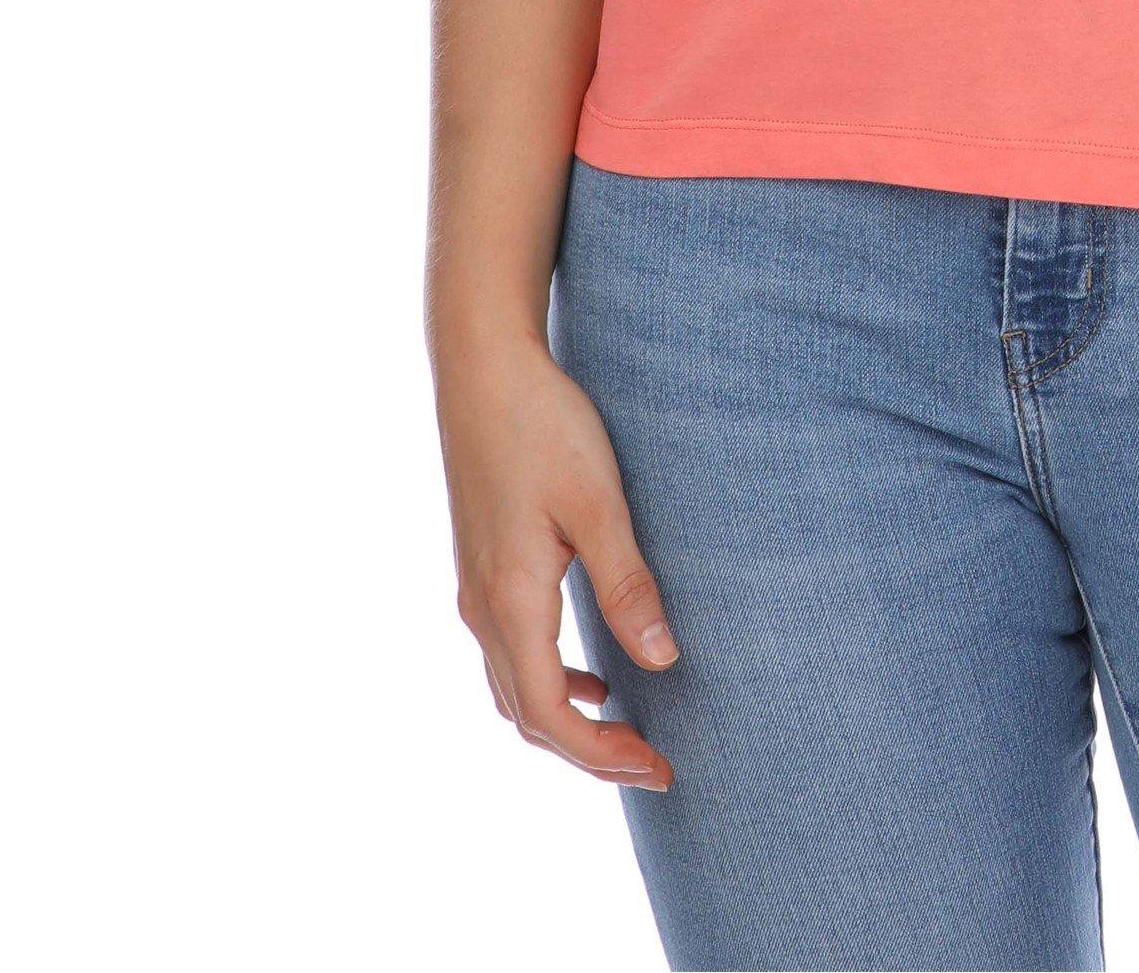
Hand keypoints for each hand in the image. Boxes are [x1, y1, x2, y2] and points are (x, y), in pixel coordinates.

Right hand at [439, 331, 678, 790]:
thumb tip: (662, 660)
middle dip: (589, 753)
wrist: (482, 367)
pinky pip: (510, 654)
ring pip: (514, 688)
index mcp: (510, 599)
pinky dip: (549, 682)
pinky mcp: (482, 565)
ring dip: (567, 722)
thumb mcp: (598, 501)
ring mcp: (476, 588)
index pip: (550, 714)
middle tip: (654, 765)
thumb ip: (627, 582)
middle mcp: (483, 606)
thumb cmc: (543, 424)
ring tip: (627, 732)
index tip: (658, 770)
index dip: (602, 755)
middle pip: (528, 715)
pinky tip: (593, 672)